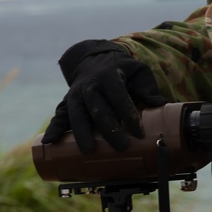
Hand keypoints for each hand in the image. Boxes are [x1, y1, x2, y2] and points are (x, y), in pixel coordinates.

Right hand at [41, 40, 166, 152]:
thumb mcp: (138, 71)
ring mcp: (76, 94)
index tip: (138, 132)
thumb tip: (161, 104)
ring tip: (88, 150)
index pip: (119, 96)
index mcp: (109, 76)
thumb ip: (149, 87)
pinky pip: (58, 116)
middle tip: (121, 146)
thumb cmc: (121, 70)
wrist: (94, 60)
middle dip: (109, 128)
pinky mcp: (66, 103)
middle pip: (98, 107)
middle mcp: (90, 85)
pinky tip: (50, 141)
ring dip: (81, 132)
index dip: (128, 114)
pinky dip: (54, 128)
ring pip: (77, 113)